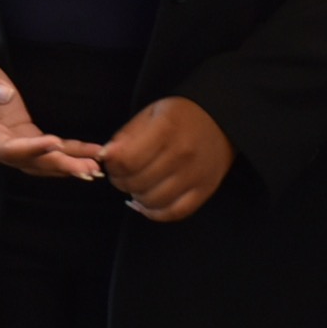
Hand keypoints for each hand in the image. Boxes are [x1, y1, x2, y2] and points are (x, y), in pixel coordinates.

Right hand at [0, 48, 101, 180]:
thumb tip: (5, 95)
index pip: (6, 149)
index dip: (31, 149)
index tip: (54, 143)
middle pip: (29, 162)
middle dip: (58, 165)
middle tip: (86, 169)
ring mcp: (10, 142)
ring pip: (41, 161)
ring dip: (68, 164)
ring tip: (95, 167)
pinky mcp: (23, 134)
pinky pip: (47, 148)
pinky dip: (68, 151)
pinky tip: (89, 154)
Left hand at [98, 96, 234, 221]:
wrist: (221, 120)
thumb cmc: (180, 115)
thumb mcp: (150, 114)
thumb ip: (126, 136)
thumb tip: (105, 157)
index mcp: (166, 130)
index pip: (127, 160)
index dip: (111, 164)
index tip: (110, 160)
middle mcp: (182, 154)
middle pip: (137, 182)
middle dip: (120, 180)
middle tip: (122, 173)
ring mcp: (195, 175)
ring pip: (152, 201)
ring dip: (136, 196)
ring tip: (136, 184)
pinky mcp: (204, 191)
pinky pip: (174, 213)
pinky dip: (154, 213)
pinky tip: (145, 203)